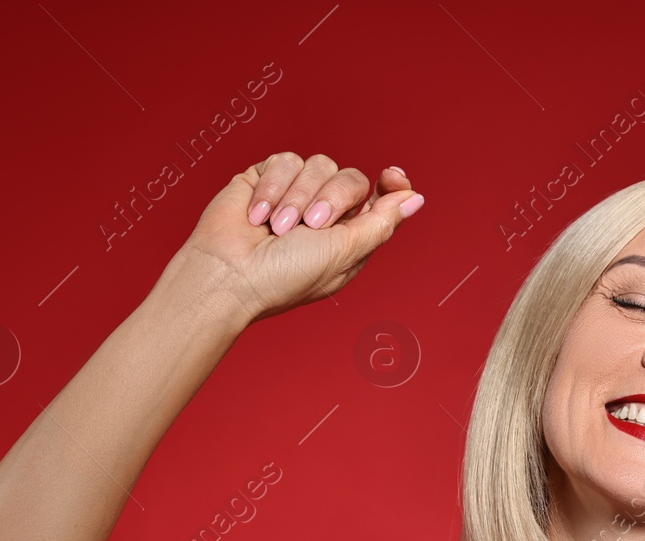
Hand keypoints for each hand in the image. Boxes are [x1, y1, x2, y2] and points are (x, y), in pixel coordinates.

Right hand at [179, 152, 421, 324]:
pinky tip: (256, 215)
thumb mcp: (345, 253)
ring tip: (277, 228)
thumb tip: (416, 198)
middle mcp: (325, 213)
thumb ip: (381, 223)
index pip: (381, 197)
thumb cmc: (285, 275)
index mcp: (350, 237)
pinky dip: (272, 188)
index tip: (392, 175)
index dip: (391, 184)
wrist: (228, 273)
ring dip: (298, 197)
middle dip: (332, 198)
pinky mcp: (265, 179)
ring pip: (318, 164)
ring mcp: (295, 194)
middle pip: (352, 177)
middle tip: (309, 226)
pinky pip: (285, 160)